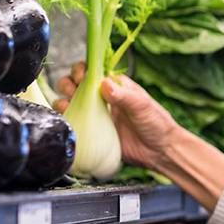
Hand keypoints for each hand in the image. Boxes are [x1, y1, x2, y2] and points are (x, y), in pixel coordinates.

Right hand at [54, 63, 223, 209]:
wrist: (160, 152)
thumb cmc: (157, 124)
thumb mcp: (142, 106)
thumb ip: (123, 95)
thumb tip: (104, 83)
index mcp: (115, 87)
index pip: (91, 71)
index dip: (82, 71)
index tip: (81, 77)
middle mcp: (103, 99)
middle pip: (75, 85)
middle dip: (68, 84)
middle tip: (73, 91)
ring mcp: (97, 116)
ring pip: (71, 103)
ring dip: (63, 100)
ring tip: (66, 105)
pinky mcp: (94, 133)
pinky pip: (75, 124)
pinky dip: (67, 120)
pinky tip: (67, 120)